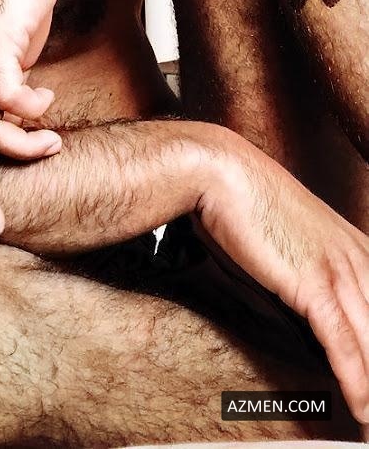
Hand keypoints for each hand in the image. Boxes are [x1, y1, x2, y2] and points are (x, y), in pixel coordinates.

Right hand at [198, 142, 367, 431]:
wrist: (224, 174)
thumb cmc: (248, 202)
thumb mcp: (290, 234)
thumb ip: (306, 267)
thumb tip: (305, 300)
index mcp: (357, 247)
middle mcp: (358, 258)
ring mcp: (339, 269)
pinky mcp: (314, 282)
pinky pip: (343, 341)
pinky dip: (355, 378)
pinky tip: (360, 405)